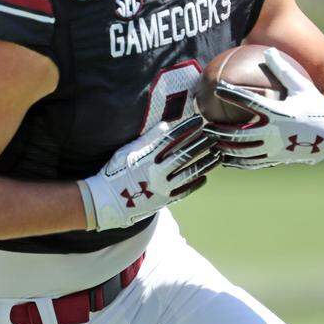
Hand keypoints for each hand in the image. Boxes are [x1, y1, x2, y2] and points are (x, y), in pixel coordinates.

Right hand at [82, 115, 219, 230]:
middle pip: (183, 156)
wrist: (107, 203)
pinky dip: (195, 184)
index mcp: (146, 158)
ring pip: (188, 174)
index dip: (186, 129)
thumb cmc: (115, 173)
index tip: (199, 120)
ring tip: (216, 156)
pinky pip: (184, 192)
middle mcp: (156, 174)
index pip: (171, 139)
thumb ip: (148, 139)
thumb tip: (167, 125)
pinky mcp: (164, 201)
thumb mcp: (127, 152)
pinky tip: (205, 177)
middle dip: (200, 144)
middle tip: (214, 136)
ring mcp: (162, 189)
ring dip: (204, 164)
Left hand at [205, 48, 323, 168]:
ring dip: (223, 148)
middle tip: (204, 125)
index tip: (217, 88)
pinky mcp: (275, 159)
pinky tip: (224, 160)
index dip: (232, 94)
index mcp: (280, 113)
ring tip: (210, 142)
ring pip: (242, 152)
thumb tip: (268, 50)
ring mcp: (274, 149)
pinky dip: (235, 162)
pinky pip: (251, 163)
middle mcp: (275, 133)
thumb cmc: (316, 107)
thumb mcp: (303, 86)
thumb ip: (284, 70)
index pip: (250, 102)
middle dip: (219, 130)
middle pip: (239, 134)